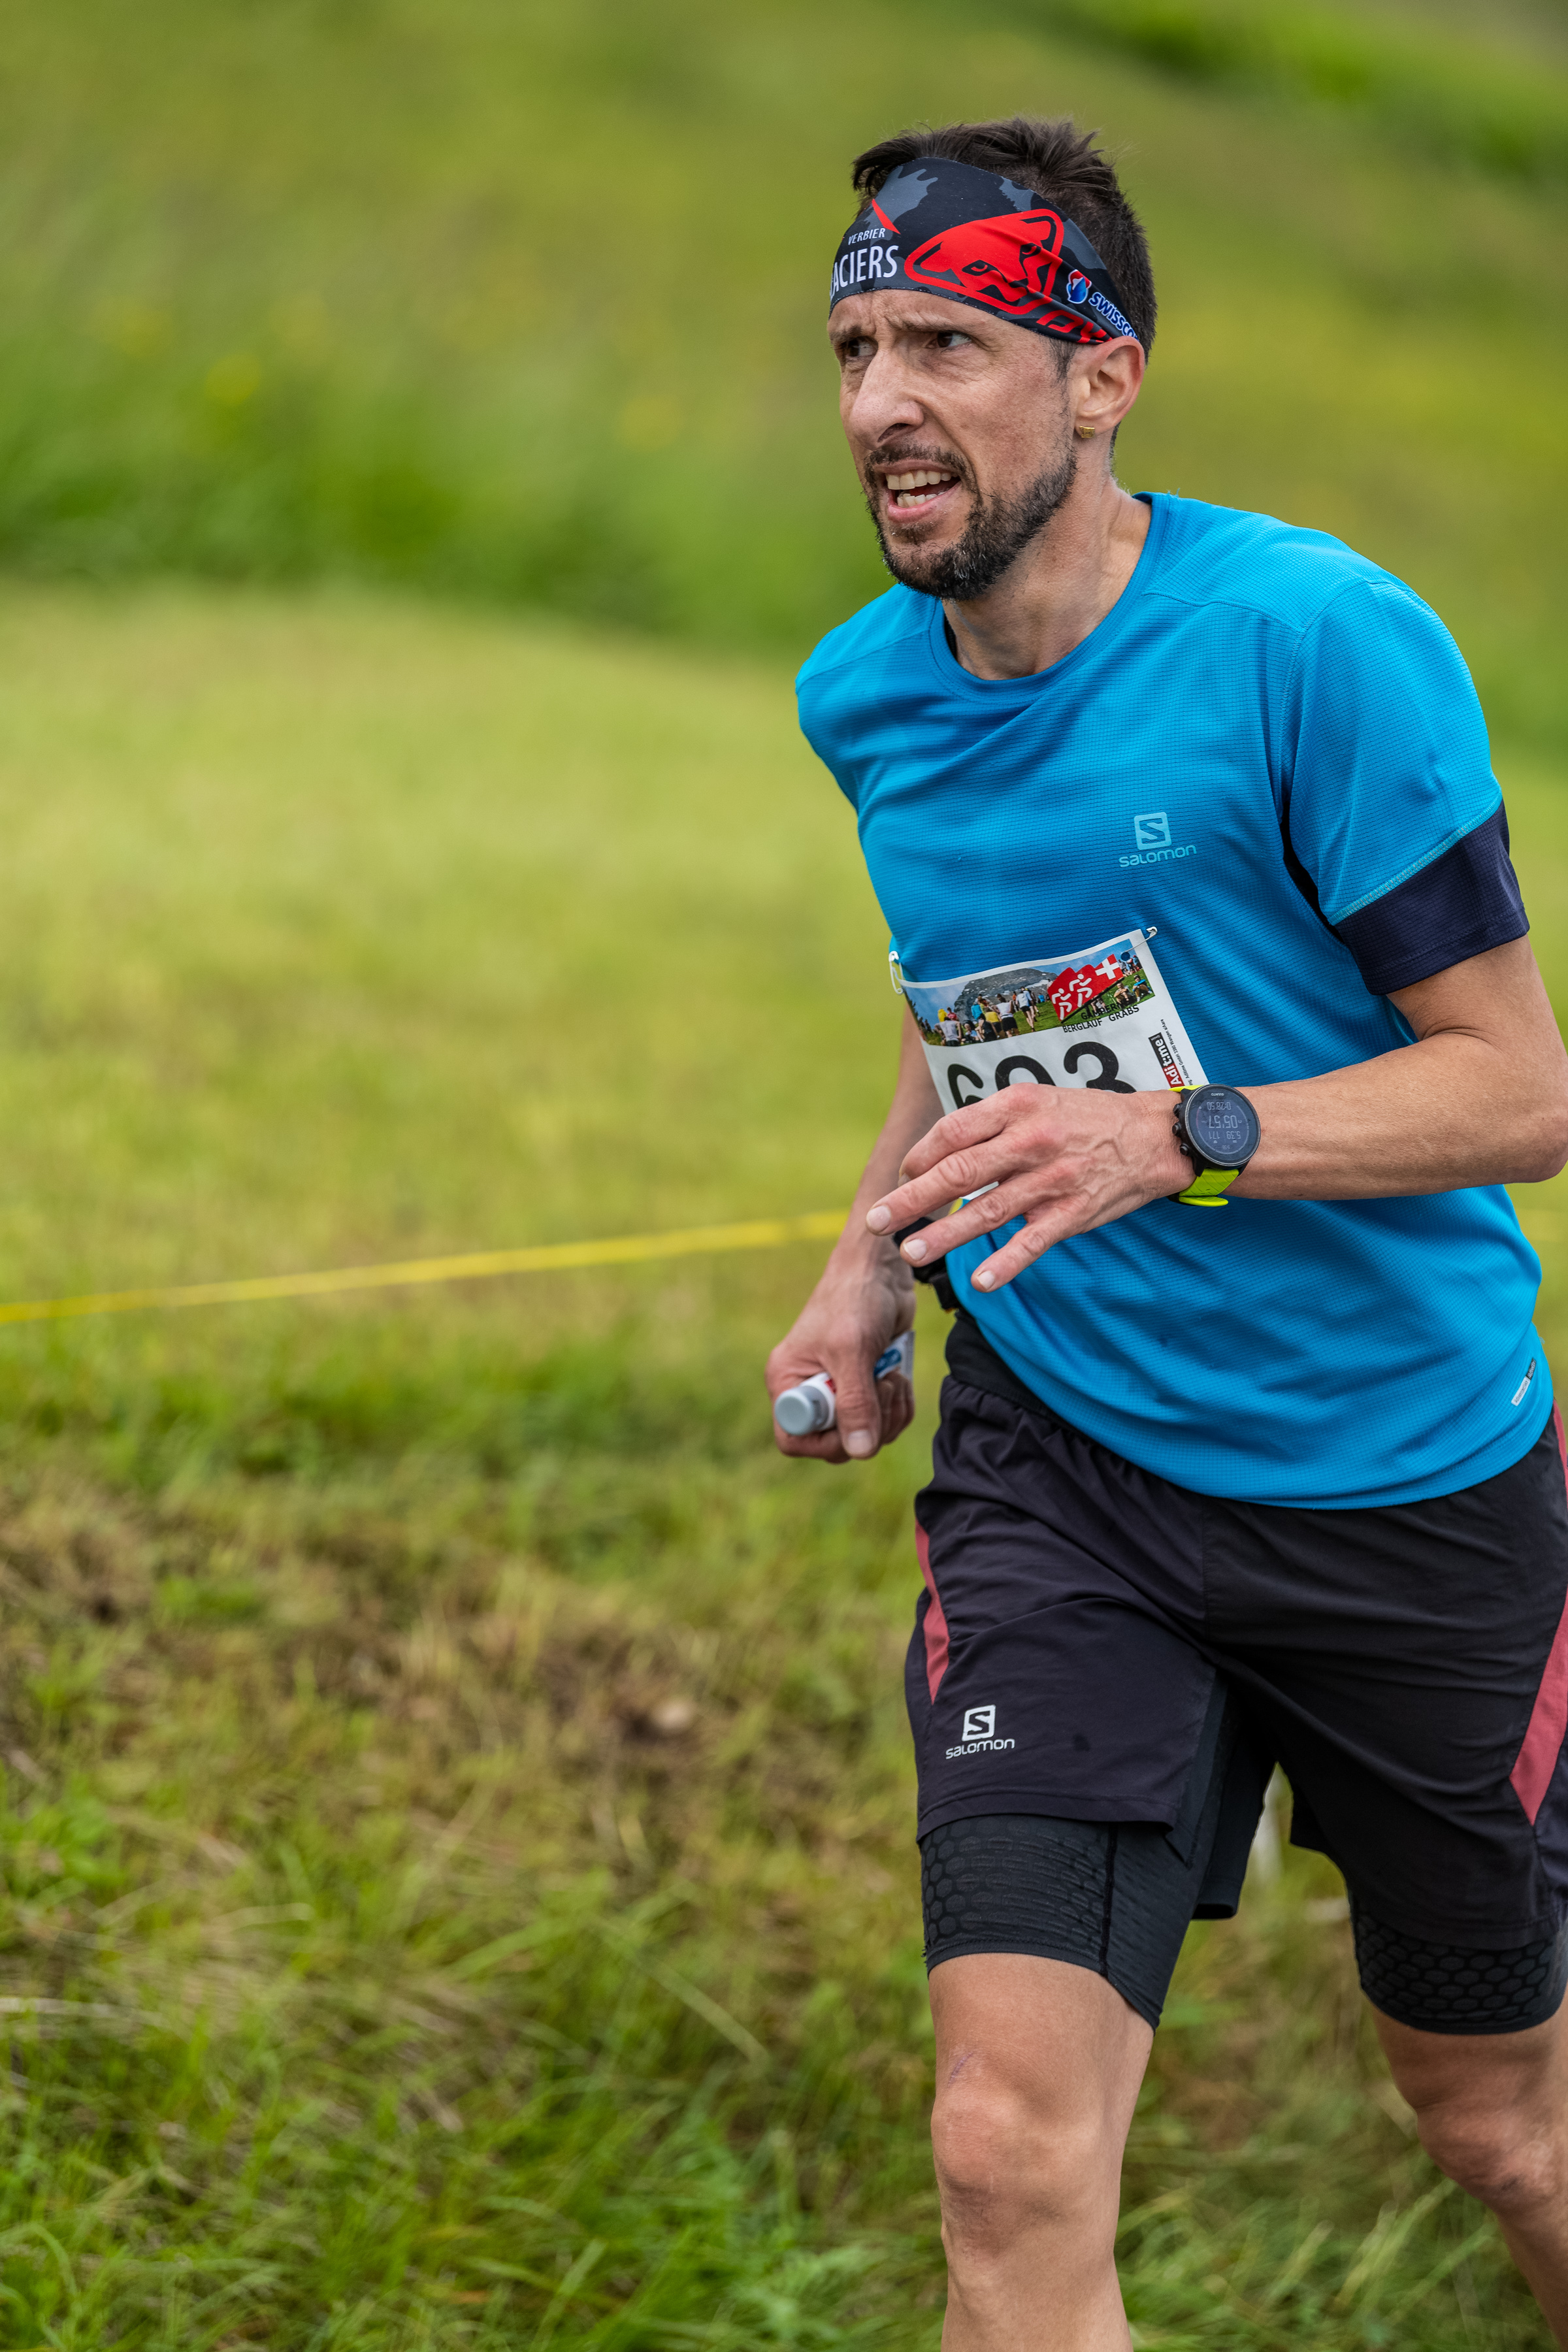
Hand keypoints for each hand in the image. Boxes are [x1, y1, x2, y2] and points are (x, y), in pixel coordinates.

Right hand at [767, 1247, 915, 1462]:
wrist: (882, 1270)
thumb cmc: (856, 1298)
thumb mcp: (852, 1350)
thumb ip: (855, 1403)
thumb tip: (860, 1452)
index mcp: (788, 1381)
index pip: (793, 1439)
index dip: (825, 1441)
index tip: (854, 1418)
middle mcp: (810, 1390)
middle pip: (837, 1443)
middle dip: (868, 1423)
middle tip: (881, 1387)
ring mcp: (841, 1390)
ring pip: (867, 1435)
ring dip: (889, 1412)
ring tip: (891, 1375)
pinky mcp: (868, 1386)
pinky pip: (886, 1420)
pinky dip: (899, 1404)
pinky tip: (898, 1375)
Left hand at [865, 1086, 1186, 1291]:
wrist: (1152, 1137)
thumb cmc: (1085, 1119)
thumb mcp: (1037, 1102)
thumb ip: (991, 1124)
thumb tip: (938, 1156)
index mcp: (1017, 1107)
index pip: (953, 1132)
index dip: (920, 1157)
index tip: (902, 1176)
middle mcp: (1030, 1141)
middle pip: (958, 1172)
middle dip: (912, 1199)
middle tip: (876, 1220)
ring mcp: (1052, 1180)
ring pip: (987, 1211)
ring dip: (944, 1235)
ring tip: (911, 1252)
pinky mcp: (1073, 1213)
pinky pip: (1032, 1242)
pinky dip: (1005, 1263)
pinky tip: (979, 1282)